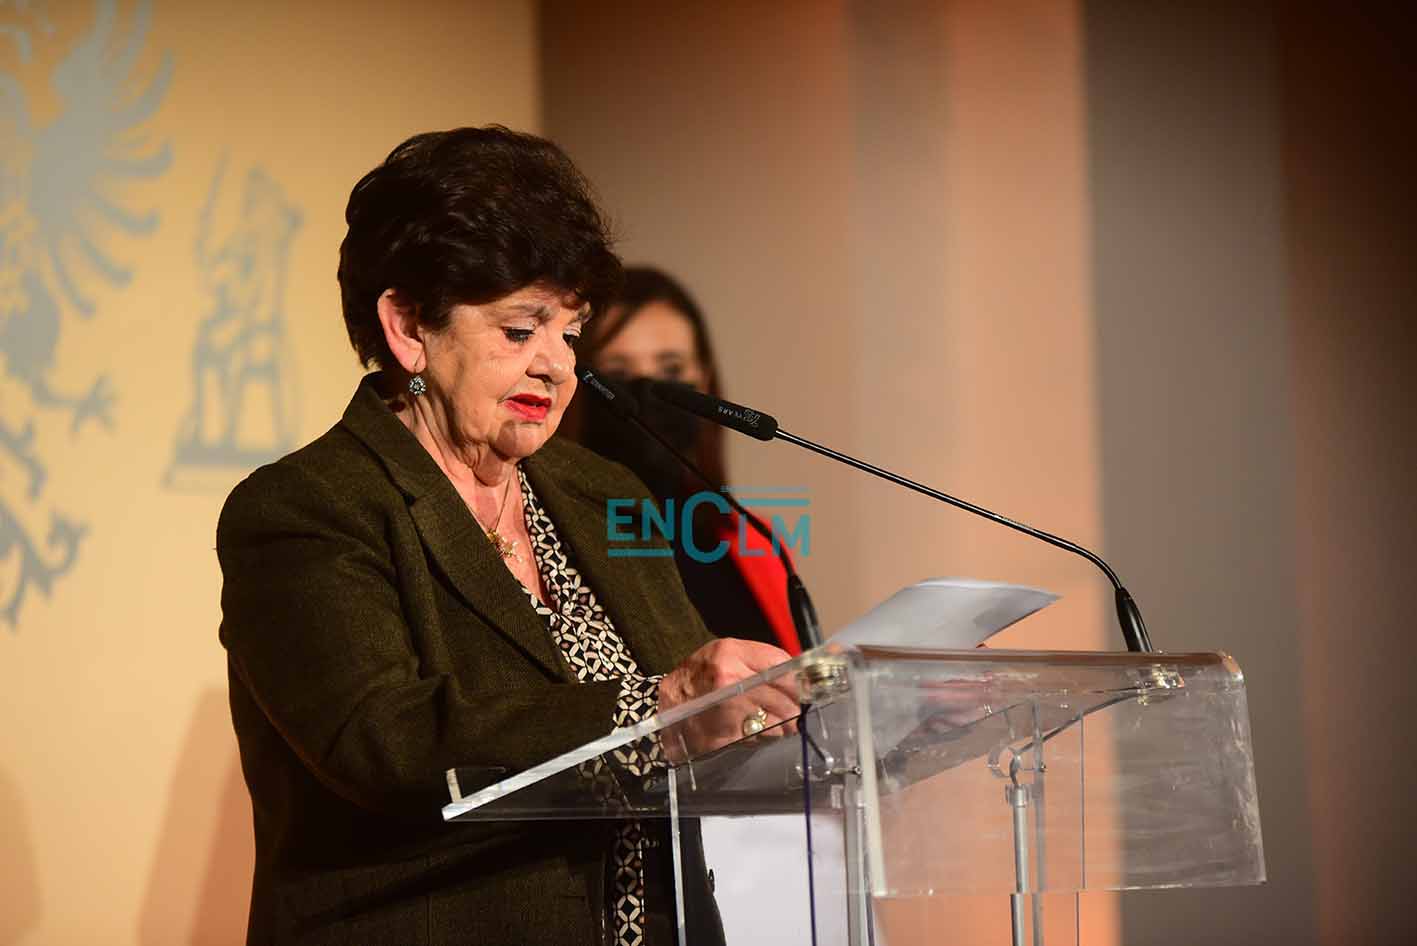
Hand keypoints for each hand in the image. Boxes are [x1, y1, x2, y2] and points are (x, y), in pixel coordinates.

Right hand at [657, 638, 798, 759]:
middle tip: (795, 710)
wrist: (667, 703)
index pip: (785, 669)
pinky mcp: (724, 736)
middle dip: (795, 707)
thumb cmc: (701, 676)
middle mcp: (729, 680)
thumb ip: (765, 660)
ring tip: (773, 720)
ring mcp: (726, 710)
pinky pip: (762, 739)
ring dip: (783, 725)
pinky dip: (766, 737)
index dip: (801, 683)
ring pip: (779, 722)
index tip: (808, 690)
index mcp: (731, 654)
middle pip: (786, 699)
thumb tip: (806, 673)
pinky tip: (755, 730)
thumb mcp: (729, 653)